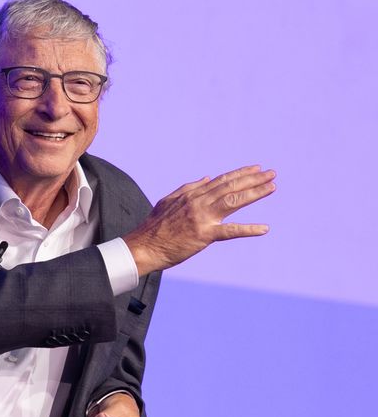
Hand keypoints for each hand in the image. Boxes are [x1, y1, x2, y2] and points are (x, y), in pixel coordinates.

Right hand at [124, 164, 275, 275]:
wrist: (143, 247)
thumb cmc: (154, 227)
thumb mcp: (168, 201)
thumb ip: (188, 188)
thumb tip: (206, 178)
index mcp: (190, 195)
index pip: (221, 181)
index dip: (240, 174)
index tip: (256, 169)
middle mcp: (198, 203)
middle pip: (230, 187)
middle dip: (253, 179)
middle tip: (272, 173)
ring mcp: (201, 218)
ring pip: (233, 201)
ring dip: (254, 193)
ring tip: (272, 187)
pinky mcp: (203, 236)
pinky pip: (230, 231)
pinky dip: (248, 229)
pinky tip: (264, 228)